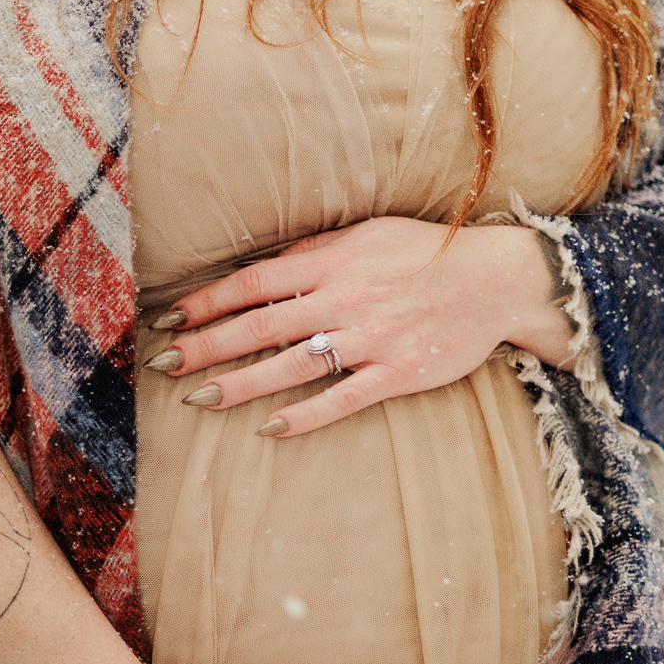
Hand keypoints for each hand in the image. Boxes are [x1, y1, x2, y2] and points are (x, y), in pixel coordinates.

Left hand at [147, 218, 573, 438]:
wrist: (499, 279)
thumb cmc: (428, 253)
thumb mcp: (368, 234)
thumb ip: (315, 253)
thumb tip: (260, 269)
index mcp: (334, 261)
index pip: (254, 281)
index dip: (208, 301)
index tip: (170, 318)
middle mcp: (346, 297)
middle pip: (260, 324)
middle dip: (207, 345)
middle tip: (164, 364)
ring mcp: (372, 337)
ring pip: (292, 364)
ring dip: (241, 383)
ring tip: (199, 399)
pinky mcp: (398, 372)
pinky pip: (343, 398)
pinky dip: (304, 415)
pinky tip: (269, 429)